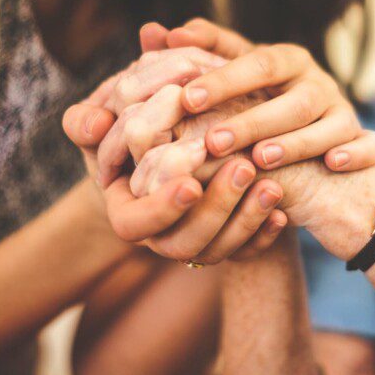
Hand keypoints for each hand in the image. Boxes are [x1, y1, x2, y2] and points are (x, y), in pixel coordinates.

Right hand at [64, 101, 287, 264]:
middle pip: (182, 244)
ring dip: (246, 219)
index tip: (191, 182)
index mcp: (128, 212)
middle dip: (215, 209)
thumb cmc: (136, 132)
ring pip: (217, 252)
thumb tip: (93, 121)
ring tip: (272, 186)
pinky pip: (246, 253)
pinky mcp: (226, 243)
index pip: (134, 225)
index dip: (161, 208)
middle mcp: (160, 237)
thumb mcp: (111, 125)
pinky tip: (283, 214)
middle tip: (244, 167)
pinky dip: (264, 235)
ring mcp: (195, 243)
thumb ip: (91, 121)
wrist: (177, 152)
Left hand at [166, 19, 374, 172]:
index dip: (223, 80)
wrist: (309, 133)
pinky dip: (358, 152)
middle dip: (252, 119)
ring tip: (261, 158)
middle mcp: (317, 82)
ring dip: (297, 141)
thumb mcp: (232, 76)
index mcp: (286, 60)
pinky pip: (370, 144)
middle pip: (291, 99)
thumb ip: (197, 55)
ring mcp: (343, 110)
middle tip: (214, 142)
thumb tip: (151, 31)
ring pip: (330, 123)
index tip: (185, 98)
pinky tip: (334, 165)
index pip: (256, 62)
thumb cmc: (258, 100)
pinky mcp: (362, 137)